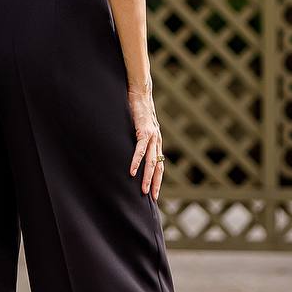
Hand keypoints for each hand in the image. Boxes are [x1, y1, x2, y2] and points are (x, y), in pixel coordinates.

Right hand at [127, 83, 163, 199]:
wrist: (140, 93)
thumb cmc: (137, 109)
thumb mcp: (140, 127)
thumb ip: (139, 138)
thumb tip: (131, 150)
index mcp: (156, 141)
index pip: (159, 164)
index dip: (158, 179)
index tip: (155, 193)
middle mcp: (157, 140)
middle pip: (159, 167)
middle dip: (156, 184)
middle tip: (153, 198)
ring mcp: (152, 136)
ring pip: (151, 162)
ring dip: (148, 177)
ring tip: (144, 191)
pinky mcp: (144, 131)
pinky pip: (140, 150)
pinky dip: (136, 161)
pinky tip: (131, 172)